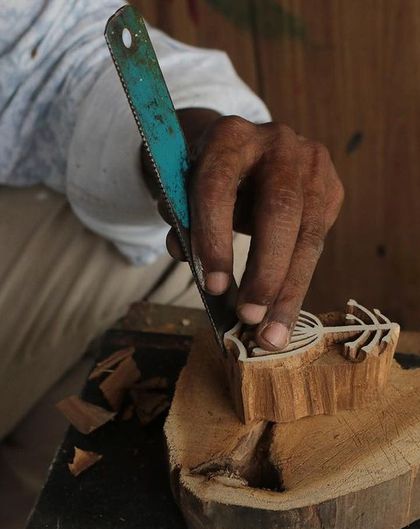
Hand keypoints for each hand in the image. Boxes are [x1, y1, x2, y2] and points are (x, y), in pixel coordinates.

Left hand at [160, 113, 343, 350]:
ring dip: (290, 290)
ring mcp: (312, 163)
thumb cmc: (209, 178)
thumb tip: (190, 261)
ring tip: (273, 334)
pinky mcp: (331, 188)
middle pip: (279, 211)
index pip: (218, 188)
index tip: (212, 287)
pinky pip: (319, 242)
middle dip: (265, 272)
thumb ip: (181, 220)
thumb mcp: (184, 191)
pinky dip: (300, 280)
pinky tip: (287, 309)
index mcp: (229, 136)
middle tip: (249, 318)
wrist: (245, 151)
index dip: (215, 239)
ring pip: (308, 234)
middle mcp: (277, 142)